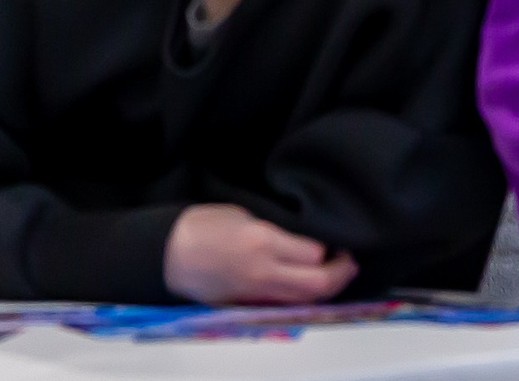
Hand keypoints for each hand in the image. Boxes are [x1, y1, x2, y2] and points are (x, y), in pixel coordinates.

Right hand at [164, 204, 357, 304]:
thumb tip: (307, 240)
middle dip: (341, 273)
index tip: (336, 236)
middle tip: (349, 260)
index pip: (314, 252)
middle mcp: (264, 272)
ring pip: (306, 300)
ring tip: (337, 273)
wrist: (169, 254)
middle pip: (317, 284)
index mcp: (262, 242)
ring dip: (328, 288)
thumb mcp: (244, 214)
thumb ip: (278, 230)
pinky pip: (288, 304)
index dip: (331, 246)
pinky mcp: (250, 305)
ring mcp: (257, 293)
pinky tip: (311, 284)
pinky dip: (306, 296)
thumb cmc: (202, 226)